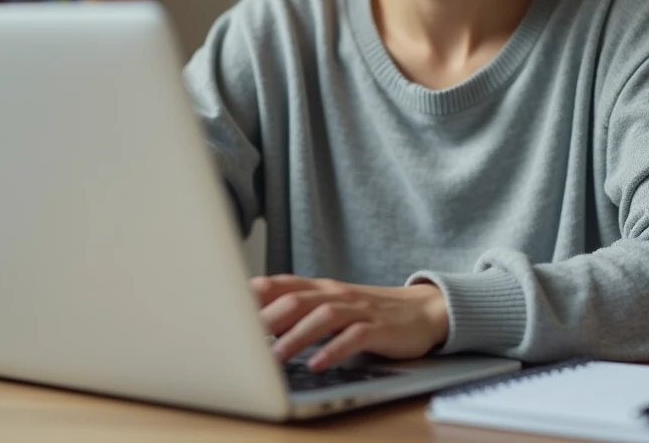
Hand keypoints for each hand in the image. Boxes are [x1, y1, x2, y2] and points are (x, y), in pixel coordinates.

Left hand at [252, 275, 449, 371]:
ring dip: (296, 337)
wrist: (424, 311)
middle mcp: (336, 294)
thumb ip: (298, 312)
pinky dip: (334, 351)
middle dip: (267, 318)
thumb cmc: (369, 313)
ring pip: (322, 316)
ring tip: (274, 358)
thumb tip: (255, 327)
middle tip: (241, 339)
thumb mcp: (332, 308)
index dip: (253, 293)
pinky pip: (354, 337)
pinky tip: (317, 365)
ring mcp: (359, 309)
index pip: (281, 283)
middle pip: (296, 298)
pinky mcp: (379, 328)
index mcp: (321, 288)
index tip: (224, 306)